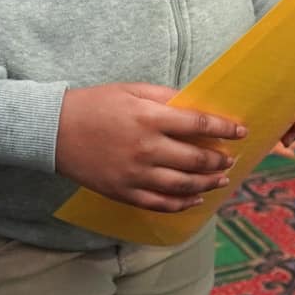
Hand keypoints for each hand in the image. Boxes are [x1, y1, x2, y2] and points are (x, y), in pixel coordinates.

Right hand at [55, 83, 245, 212]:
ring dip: (208, 183)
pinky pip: (160, 204)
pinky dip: (182, 204)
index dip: (225, 129)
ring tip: (221, 179)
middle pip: (196, 159)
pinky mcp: (123, 192)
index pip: (199, 126)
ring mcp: (135, 174)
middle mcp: (146, 149)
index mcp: (150, 118)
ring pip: (183, 186)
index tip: (241, 131)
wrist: (53, 130)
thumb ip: (166, 97)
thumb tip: (196, 107)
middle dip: (219, 159)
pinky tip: (195, 200)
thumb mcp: (132, 90)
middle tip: (230, 158)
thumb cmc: (95, 104)